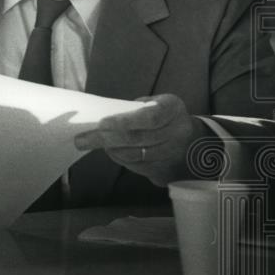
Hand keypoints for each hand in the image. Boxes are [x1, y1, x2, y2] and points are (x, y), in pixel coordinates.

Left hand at [73, 94, 204, 186]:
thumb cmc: (163, 117)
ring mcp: (174, 154)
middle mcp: (178, 132)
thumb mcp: (154, 103)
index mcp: (173, 108)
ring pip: (135, 155)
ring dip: (110, 150)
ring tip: (91, 143)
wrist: (193, 142)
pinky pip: (138, 167)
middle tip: (81, 139)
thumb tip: (101, 118)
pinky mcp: (167, 171)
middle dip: (105, 139)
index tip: (101, 124)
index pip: (149, 118)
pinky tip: (110, 151)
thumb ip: (133, 109)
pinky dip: (120, 159)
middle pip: (138, 139)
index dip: (124, 122)